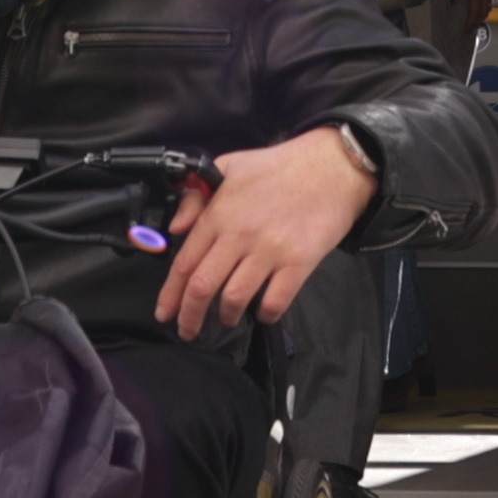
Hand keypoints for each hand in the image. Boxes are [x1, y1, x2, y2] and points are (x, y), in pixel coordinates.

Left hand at [153, 125, 378, 333]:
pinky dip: (266, 313)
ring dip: (227, 316)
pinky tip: (264, 311)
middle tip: (187, 331)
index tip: (165, 313)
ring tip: (227, 319)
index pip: (184, 263)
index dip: (170, 294)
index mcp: (219, 213)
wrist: (332, 167)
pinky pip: (275, 301)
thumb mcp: (228, 167)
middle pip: (202, 287)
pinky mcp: (299, 262)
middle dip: (189, 317)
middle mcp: (240, 235)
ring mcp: (270, 250)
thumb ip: (196, 197)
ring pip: (234, 298)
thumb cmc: (280, 167)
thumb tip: (176, 228)